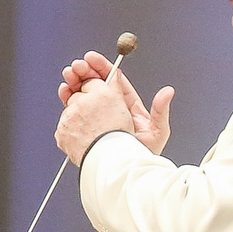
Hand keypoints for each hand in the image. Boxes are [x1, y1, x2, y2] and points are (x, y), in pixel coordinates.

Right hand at [55, 51, 173, 163]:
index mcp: (126, 105)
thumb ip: (160, 111)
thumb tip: (168, 91)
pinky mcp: (84, 128)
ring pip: (83, 94)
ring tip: (69, 74)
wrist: (123, 173)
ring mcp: (96, 118)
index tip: (91, 58)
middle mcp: (110, 109)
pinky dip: (68, 99)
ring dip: (74, 82)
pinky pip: (74, 111)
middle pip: (95, 84)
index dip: (101, 67)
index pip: (113, 81)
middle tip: (76, 65)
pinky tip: (64, 92)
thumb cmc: (141, 155)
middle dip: (84, 72)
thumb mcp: (156, 132)